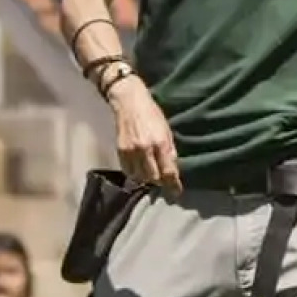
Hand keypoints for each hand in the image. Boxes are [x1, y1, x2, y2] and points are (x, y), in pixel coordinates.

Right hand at [110, 78, 180, 195]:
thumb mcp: (167, 131)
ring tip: (151, 174)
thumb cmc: (152, 115)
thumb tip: (172, 169)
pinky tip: (139, 169)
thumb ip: (169, 151)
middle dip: (160, 182)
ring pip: (140, 177)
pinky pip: (128, 171)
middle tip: (163, 181)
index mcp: (161, 143)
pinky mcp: (120, 151)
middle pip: (153, 178)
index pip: (168, 171)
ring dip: (147, 179)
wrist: (130, 102)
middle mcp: (145, 149)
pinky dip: (135, 173)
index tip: (176, 193)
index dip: (173, 185)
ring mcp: (131, 151)